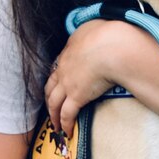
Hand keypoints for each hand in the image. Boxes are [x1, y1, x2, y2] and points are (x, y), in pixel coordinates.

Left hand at [45, 19, 141, 135]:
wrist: (110, 46)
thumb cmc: (106, 34)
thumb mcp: (94, 26)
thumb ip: (91, 30)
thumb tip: (94, 31)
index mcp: (68, 51)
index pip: (58, 65)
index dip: (58, 76)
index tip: (59, 84)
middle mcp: (64, 68)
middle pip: (50, 86)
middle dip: (49, 98)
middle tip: (50, 107)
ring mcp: (68, 83)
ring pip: (54, 102)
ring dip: (53, 115)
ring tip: (54, 124)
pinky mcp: (76, 97)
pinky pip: (66, 114)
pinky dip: (64, 124)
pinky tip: (66, 131)